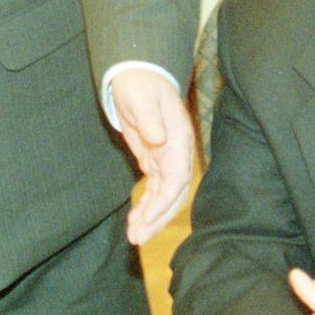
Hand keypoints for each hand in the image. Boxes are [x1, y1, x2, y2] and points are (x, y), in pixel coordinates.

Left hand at [112, 67, 194, 243]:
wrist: (137, 75)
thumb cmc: (140, 84)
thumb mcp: (142, 98)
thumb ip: (150, 118)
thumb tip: (158, 139)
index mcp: (179, 140)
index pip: (177, 178)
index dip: (164, 201)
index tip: (149, 217)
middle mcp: (177, 153)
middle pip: (173, 194)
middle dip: (158, 218)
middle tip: (139, 238)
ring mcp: (166, 158)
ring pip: (163, 196)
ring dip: (151, 217)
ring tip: (135, 237)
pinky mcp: (154, 160)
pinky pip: (154, 190)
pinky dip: (145, 206)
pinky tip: (135, 221)